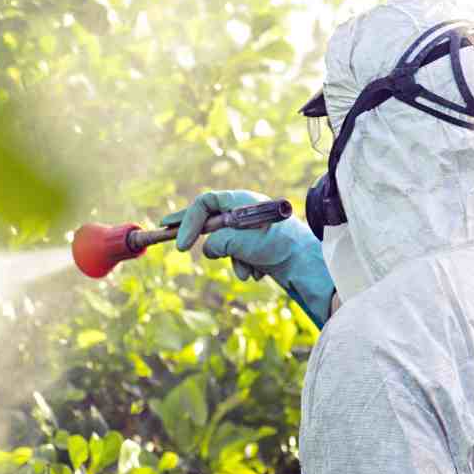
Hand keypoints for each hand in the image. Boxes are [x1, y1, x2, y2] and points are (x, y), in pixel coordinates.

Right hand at [161, 190, 335, 326]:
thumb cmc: (279, 245)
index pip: (205, 203)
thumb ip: (218, 242)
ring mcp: (249, 230)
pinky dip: (244, 266)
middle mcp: (244, 212)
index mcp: (242, 202)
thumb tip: (208, 249)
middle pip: (209, 218)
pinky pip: (237, 257)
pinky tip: (260, 271)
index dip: (188, 221)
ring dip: (232, 260)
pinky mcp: (256, 247)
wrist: (307, 264)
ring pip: (223, 245)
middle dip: (193, 230)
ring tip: (249, 268)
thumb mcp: (242, 242)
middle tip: (165, 229)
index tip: (180, 244)